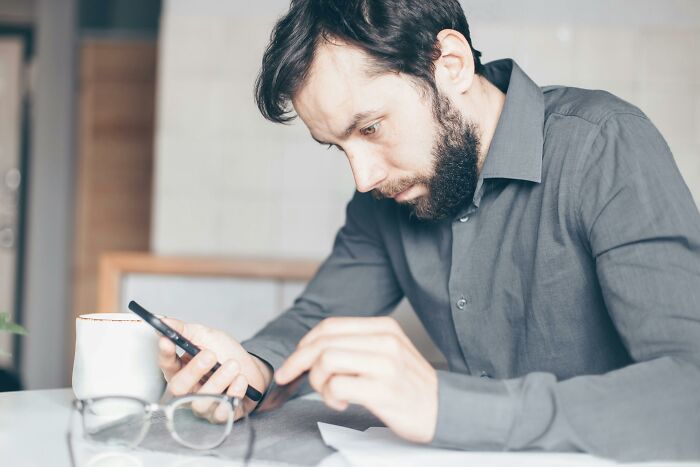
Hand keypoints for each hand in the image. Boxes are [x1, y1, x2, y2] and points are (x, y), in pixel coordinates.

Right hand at [157, 318, 271, 419]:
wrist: (252, 368)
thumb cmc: (226, 353)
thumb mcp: (207, 336)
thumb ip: (185, 330)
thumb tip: (164, 321)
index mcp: (180, 370)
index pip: (165, 364)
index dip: (164, 353)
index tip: (167, 340)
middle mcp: (187, 391)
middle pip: (178, 388)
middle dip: (194, 370)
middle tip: (210, 354)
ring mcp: (202, 406)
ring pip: (201, 402)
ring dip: (219, 380)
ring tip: (234, 365)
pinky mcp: (219, 416)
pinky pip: (221, 412)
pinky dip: (233, 393)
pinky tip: (241, 380)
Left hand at [275, 316, 437, 442]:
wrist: (442, 410)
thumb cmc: (409, 385)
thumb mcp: (389, 351)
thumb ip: (356, 345)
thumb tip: (311, 350)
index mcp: (384, 327)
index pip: (330, 326)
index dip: (304, 343)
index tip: (294, 361)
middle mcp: (385, 341)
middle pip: (323, 342)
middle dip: (298, 362)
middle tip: (290, 378)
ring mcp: (385, 364)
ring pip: (326, 361)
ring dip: (317, 381)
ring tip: (329, 393)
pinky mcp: (383, 390)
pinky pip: (337, 386)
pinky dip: (330, 397)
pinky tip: (342, 403)